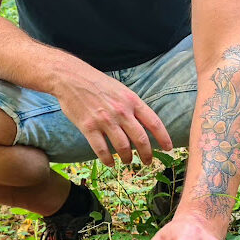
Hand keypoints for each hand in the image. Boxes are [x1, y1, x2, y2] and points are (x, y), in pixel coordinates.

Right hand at [55, 67, 172, 166]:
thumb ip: (132, 105)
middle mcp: (121, 111)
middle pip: (141, 139)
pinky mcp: (89, 127)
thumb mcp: (120, 89)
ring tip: (127, 161)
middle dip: (147, 154)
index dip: (163, 138)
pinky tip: (110, 162)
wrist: (71, 77)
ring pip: (123, 147)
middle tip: (147, 162)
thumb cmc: (96, 83)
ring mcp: (105, 120)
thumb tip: (144, 123)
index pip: (154, 122)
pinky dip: (108, 160)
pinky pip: (102, 150)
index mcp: (131, 100)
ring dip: (127, 158)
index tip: (168, 148)